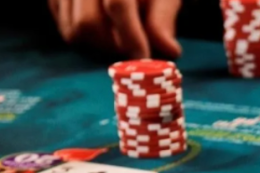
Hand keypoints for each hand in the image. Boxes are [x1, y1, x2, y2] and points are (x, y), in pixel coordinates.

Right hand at [48, 0, 182, 58]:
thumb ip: (163, 21)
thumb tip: (171, 51)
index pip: (117, 5)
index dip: (131, 36)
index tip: (143, 56)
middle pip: (87, 23)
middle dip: (112, 46)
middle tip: (131, 52)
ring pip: (72, 30)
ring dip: (98, 46)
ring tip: (119, 41)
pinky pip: (65, 29)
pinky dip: (86, 40)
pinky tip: (104, 33)